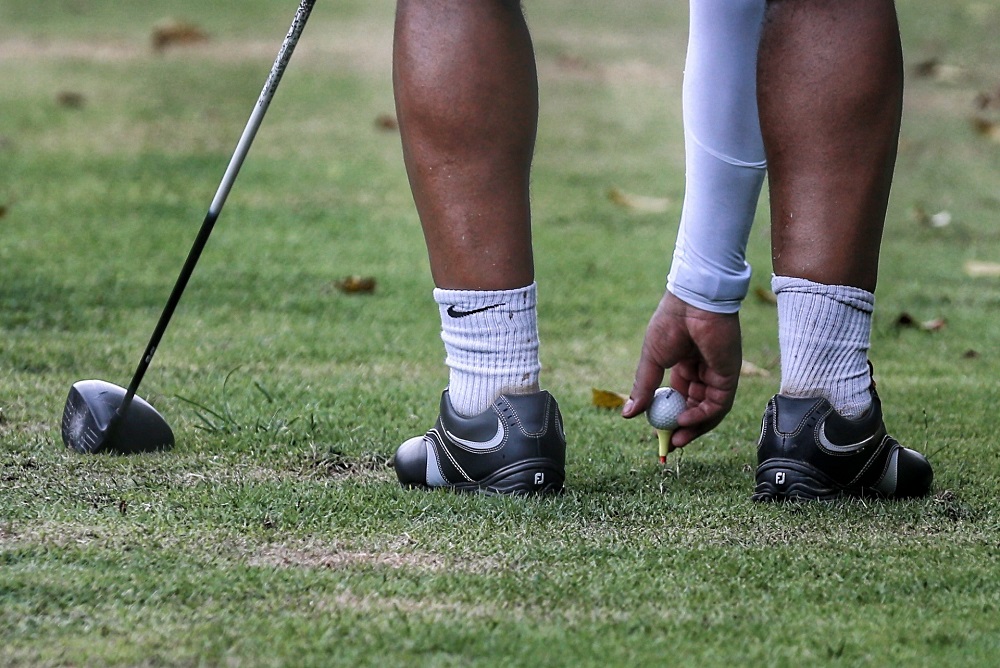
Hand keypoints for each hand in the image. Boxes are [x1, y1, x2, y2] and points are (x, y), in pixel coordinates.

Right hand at [622, 291, 742, 447]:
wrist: (692, 302)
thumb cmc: (670, 323)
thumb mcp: (650, 360)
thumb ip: (642, 388)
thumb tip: (627, 414)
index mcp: (684, 365)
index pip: (679, 399)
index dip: (669, 418)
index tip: (658, 434)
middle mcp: (703, 372)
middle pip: (696, 408)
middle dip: (683, 429)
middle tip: (669, 445)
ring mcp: (717, 374)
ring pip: (708, 410)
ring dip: (694, 427)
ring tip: (676, 438)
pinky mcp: (729, 375)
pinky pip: (717, 404)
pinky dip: (702, 416)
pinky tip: (684, 420)